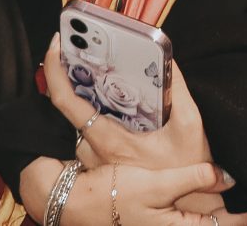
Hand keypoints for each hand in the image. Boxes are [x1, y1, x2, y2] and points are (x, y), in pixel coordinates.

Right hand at [20, 152, 240, 225]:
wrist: (78, 202)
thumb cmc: (114, 194)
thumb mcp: (157, 184)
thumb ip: (192, 178)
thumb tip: (225, 177)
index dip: (236, 221)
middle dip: (223, 220)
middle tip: (242, 211)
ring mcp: (158, 225)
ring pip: (192, 223)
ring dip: (207, 217)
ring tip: (223, 207)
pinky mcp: (149, 219)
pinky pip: (178, 220)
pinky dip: (191, 214)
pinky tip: (192, 201)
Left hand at [44, 34, 241, 220]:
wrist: (187, 204)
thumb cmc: (187, 168)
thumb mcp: (191, 125)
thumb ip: (179, 88)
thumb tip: (169, 60)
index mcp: (110, 140)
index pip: (66, 101)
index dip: (55, 68)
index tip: (57, 41)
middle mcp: (95, 152)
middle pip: (70, 107)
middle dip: (74, 74)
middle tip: (83, 47)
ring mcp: (96, 161)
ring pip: (80, 122)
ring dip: (89, 97)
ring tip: (101, 72)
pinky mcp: (101, 166)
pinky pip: (90, 134)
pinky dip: (97, 114)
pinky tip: (114, 101)